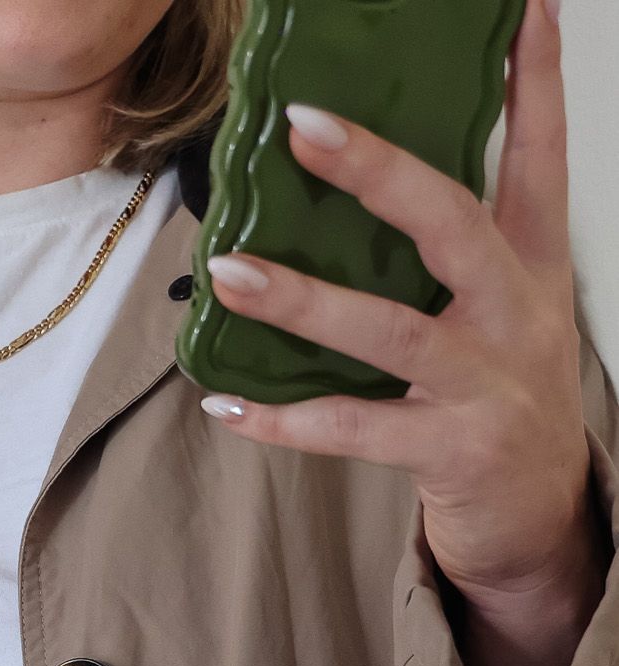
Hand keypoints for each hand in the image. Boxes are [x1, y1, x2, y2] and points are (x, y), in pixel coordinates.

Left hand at [199, 0, 603, 630]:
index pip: (540, 152)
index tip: (521, 6)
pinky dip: (284, 419)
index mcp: (532, 263)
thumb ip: (453, 245)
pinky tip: (225, 403)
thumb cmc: (501, 397)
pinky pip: (354, 428)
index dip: (530, 78)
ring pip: (388, 330)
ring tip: (229, 271)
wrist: (540, 515)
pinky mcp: (451, 449)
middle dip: (377, 171)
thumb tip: (368, 175)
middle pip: (451, 222)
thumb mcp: (501, 306)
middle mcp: (515, 312)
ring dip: (302, 300)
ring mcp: (485, 383)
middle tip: (303, 126)